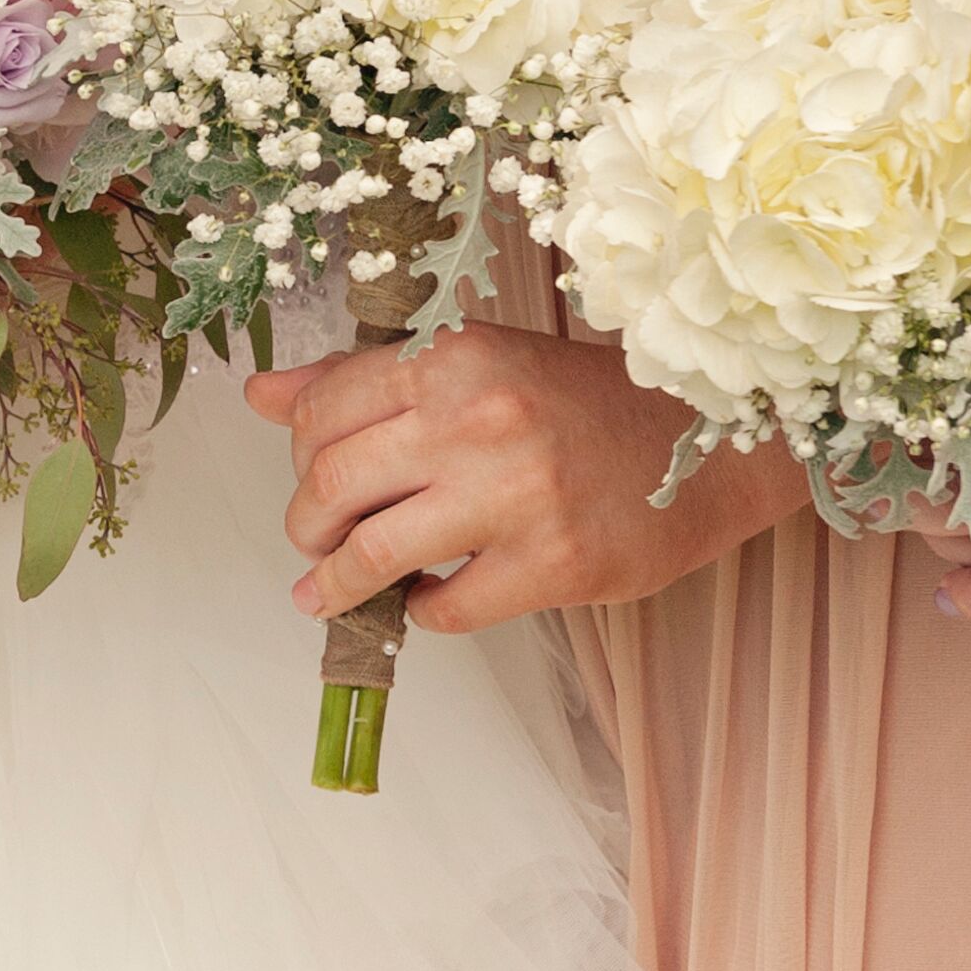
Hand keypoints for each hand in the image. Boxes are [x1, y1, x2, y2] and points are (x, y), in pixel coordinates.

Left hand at [249, 322, 799, 630]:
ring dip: (337, 581)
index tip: (312, 479)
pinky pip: (444, 609)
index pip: (321, 411)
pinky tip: (428, 597)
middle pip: (331, 485)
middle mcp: (479, 419)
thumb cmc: (579, 403)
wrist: (708, 443)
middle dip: (306, 525)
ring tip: (332, 588)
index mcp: (454, 359)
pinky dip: (420, 612)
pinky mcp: (552, 565)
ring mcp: (516, 496)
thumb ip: (364, 379)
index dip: (298, 456)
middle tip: (315, 540)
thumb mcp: (475, 364)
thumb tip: (262, 395)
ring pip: (372, 553)